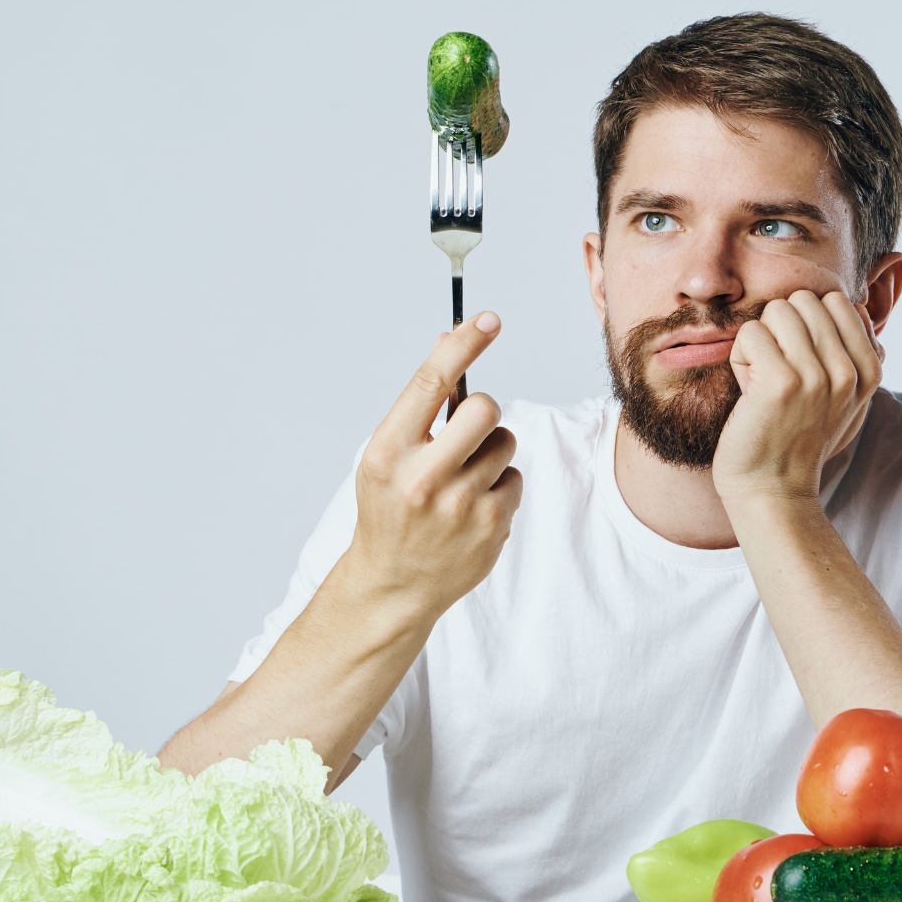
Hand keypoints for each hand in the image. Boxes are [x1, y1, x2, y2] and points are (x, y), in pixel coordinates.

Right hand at [338, 311, 523, 617]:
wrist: (393, 582)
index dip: (463, 345)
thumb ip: (418, 405)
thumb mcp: (387, 456)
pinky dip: (499, 485)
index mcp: (388, 452)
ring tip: (462, 478)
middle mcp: (422, 478)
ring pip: (505, 442)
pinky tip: (473, 507)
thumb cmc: (390, 509)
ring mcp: (460, 505)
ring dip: (491, 451)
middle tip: (468, 430)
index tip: (488, 319)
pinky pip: (515, 478)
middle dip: (482, 411)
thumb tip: (449, 341)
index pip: (429, 383)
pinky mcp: (491, 525)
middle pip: (483, 409)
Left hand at [711, 290, 882, 505]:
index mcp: (869, 370)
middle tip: (777, 372)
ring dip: (760, 342)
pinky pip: (751, 332)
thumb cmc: (799, 440)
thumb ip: (858, 353)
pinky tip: (748, 391)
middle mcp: (848, 371)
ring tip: (763, 381)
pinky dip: (741, 357)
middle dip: (782, 329)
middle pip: (804, 300)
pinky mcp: (781, 383)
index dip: (806, 323)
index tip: (800, 364)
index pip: (835, 300)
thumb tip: (857, 305)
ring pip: (777, 310)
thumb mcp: (846, 400)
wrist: (773, 490)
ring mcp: (817, 376)